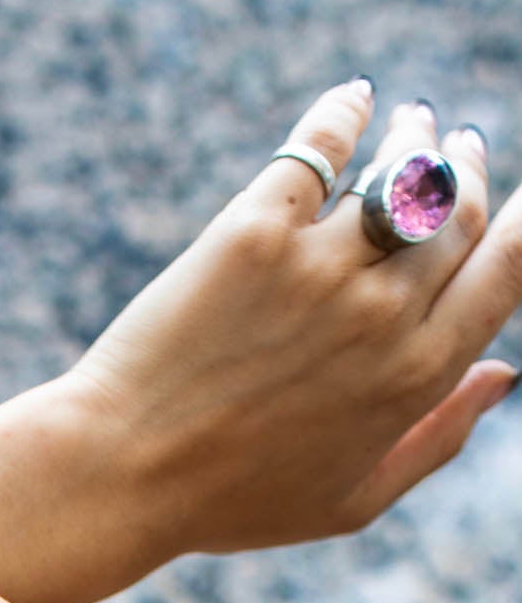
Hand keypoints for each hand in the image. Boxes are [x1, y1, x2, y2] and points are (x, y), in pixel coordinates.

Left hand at [66, 79, 519, 553]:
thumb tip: (501, 375)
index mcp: (415, 378)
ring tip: (413, 121)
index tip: (519, 201)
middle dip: (473, 171)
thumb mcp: (348, 501)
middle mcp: (380, 314)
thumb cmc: (230, 501)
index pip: (508, 270)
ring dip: (418, 137)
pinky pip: (319, 146)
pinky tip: (354, 101)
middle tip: (464, 146)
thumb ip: (434, 440)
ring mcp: (319, 267)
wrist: (120, 475)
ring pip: (401, 170)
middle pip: (460, 213)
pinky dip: (345, 113)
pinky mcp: (253, 232)